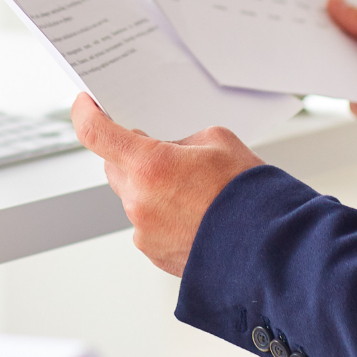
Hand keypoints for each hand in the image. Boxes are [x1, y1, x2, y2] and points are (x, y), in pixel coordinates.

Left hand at [71, 93, 264, 276]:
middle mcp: (138, 201)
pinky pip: (147, 223)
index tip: (85, 104)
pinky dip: (162, 214)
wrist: (271, 247)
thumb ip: (179, 141)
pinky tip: (193, 213)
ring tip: (192, 190)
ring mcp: (144, 231)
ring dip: (151, 187)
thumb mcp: (216, 141)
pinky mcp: (154, 253)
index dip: (84, 113)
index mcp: (149, 165)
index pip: (95, 133)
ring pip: (132, 196)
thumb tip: (168, 152)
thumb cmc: (248, 193)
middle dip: (133, 155)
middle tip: (163, 152)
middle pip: (115, 166)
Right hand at [327, 0, 356, 143]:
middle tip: (305, 25)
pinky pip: (356, 102)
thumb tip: (335, 4)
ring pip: (349, 72)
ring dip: (337, 66)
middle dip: (332, 35)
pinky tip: (352, 88)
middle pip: (351, 41)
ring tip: (318, 54)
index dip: (342, 4)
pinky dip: (353, 97)